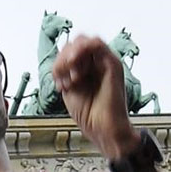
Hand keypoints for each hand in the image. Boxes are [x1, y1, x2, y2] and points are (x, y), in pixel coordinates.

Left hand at [52, 35, 136, 158]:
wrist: (103, 129)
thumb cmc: (90, 116)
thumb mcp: (70, 90)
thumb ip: (65, 73)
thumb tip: (58, 62)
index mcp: (87, 70)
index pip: (69, 52)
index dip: (59, 63)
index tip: (58, 83)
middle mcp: (97, 64)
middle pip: (74, 44)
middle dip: (62, 60)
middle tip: (61, 77)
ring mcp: (105, 62)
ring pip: (83, 42)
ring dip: (70, 56)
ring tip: (69, 75)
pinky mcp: (112, 63)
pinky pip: (96, 44)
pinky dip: (81, 50)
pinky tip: (74, 64)